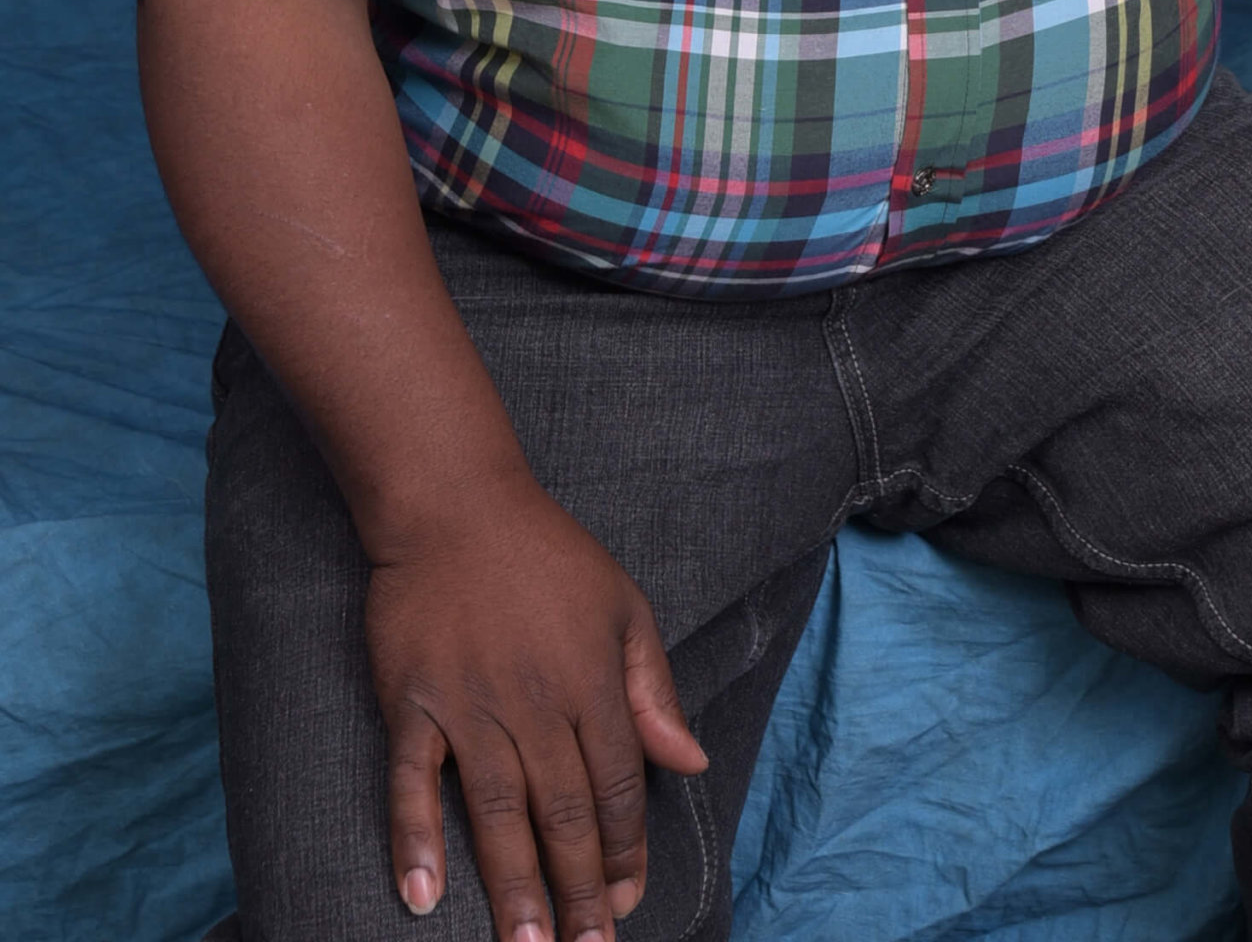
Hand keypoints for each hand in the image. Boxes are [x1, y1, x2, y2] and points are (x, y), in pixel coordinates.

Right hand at [369, 478, 706, 939]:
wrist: (457, 503)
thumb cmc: (547, 556)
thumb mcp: (622, 607)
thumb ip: (652, 690)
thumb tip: (688, 761)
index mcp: (590, 680)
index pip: (617, 785)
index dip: (624, 850)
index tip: (625, 901)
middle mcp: (534, 701)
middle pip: (562, 812)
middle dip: (578, 891)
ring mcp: (469, 704)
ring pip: (495, 811)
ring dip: (513, 886)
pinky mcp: (411, 701)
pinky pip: (411, 780)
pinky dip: (414, 838)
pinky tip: (423, 896)